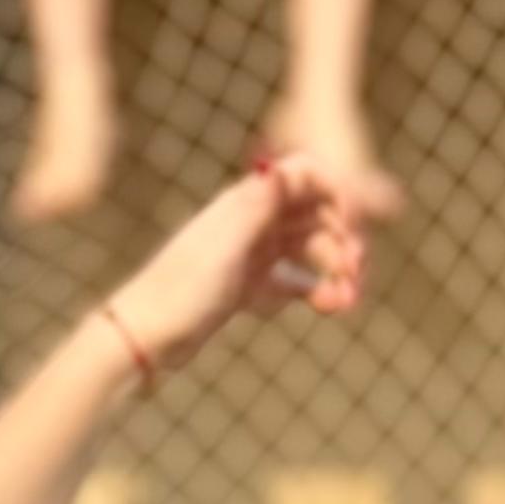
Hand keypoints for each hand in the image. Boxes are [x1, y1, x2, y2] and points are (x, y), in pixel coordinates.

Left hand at [102, 154, 361, 379]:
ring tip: (350, 298)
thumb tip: (280, 167)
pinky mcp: (251, 285)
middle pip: (316, 212)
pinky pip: (297, 281)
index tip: (358, 222)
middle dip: (345, 236)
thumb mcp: (224, 248)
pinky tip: (332, 307)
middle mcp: (253, 222)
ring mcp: (253, 254)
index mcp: (247, 202)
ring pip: (311, 248)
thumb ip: (257, 208)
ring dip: (337, 267)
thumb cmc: (181, 290)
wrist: (146, 336)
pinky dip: (319, 291)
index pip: (306, 175)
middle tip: (357, 269)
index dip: (339, 190)